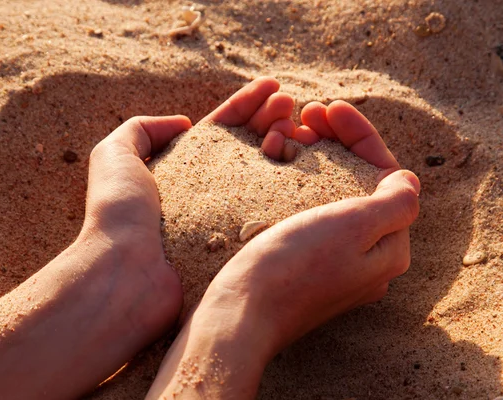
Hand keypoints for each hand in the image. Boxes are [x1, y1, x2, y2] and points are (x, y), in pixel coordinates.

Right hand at [210, 99, 419, 357]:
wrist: (242, 311)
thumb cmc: (296, 266)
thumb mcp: (355, 226)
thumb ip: (395, 202)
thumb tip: (407, 182)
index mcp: (387, 247)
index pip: (385, 175)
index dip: (360, 135)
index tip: (329, 109)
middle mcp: (365, 258)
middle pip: (357, 183)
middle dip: (335, 144)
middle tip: (304, 115)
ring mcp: (332, 263)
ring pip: (329, 195)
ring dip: (312, 159)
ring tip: (284, 135)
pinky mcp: (302, 265)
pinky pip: (306, 212)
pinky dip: (295, 183)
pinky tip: (275, 168)